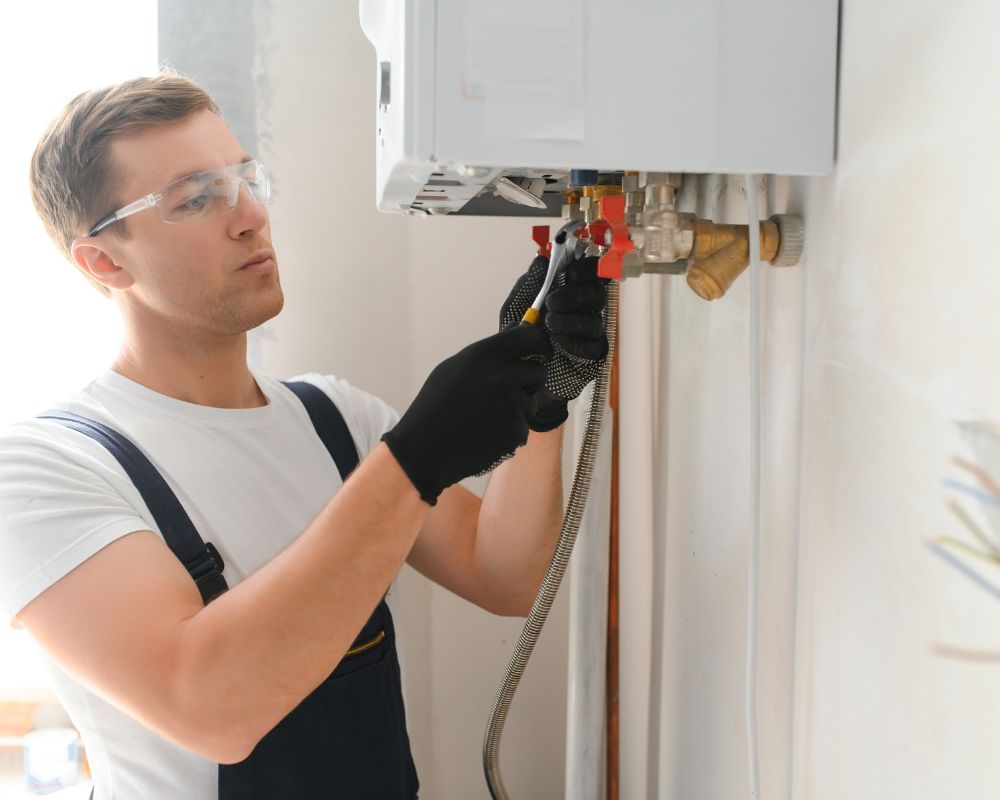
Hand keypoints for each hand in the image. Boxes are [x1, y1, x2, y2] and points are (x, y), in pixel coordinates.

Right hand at [381, 325, 552, 504]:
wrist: (424, 448)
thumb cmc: (437, 405)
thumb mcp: (454, 368)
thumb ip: (489, 355)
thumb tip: (517, 341)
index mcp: (486, 354)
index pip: (531, 337)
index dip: (540, 344)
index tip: (540, 352)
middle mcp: (503, 375)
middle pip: (539, 371)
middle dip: (530, 381)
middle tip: (510, 391)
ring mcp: (512, 405)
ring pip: (531, 403)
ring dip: (517, 409)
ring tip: (485, 418)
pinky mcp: (515, 432)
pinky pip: (522, 427)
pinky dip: (509, 432)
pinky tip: (485, 435)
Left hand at [499, 252, 608, 431]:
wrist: (517, 373)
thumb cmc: (518, 337)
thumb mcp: (516, 306)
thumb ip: (529, 283)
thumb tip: (542, 260)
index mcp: (569, 291)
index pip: (590, 273)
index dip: (587, 269)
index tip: (571, 272)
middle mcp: (584, 309)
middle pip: (597, 293)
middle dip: (575, 294)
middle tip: (552, 302)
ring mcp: (590, 332)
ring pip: (595, 319)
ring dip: (571, 319)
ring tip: (549, 323)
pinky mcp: (593, 355)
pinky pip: (593, 345)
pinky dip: (575, 341)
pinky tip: (559, 341)